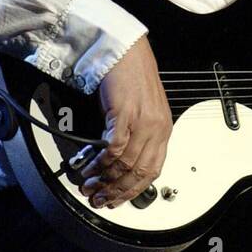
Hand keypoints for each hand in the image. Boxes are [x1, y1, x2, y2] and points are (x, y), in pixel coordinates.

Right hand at [74, 35, 172, 208]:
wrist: (127, 51)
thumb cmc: (133, 77)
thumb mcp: (144, 110)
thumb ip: (139, 135)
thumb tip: (120, 162)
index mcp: (164, 129)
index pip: (153, 170)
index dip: (134, 190)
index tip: (118, 200)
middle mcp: (157, 129)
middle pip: (139, 172)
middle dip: (117, 191)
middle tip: (99, 199)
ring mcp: (143, 123)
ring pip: (124, 164)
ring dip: (104, 180)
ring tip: (88, 187)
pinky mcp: (126, 115)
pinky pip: (113, 148)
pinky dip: (99, 163)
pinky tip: (88, 169)